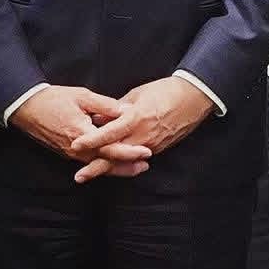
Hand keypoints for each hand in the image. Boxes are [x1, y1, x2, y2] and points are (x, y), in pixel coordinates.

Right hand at [11, 86, 150, 180]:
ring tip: (136, 168)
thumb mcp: (82, 96)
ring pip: (98, 165)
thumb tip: (126, 110)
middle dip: (128, 166)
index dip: (130, 151)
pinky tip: (114, 163)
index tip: (146, 150)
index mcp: (82, 134)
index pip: (111, 148)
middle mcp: (77, 150)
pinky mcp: (67, 153)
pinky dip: (104, 164)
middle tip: (147, 164)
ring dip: (118, 168)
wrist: (27, 108)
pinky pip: (89, 162)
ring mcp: (71, 154)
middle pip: (107, 162)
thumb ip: (105, 105)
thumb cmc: (54, 99)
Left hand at [68, 77, 211, 182]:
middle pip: (115, 155)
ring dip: (107, 168)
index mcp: (136, 118)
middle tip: (79, 176)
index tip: (76, 145)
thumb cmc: (164, 91)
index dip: (92, 140)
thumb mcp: (136, 94)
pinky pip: (136, 158)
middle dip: (96, 167)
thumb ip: (116, 109)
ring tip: (88, 174)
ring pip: (125, 160)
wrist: (193, 99)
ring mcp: (151, 145)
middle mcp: (143, 135)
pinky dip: (122, 163)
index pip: (109, 133)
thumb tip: (98, 118)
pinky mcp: (158, 149)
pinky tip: (109, 167)